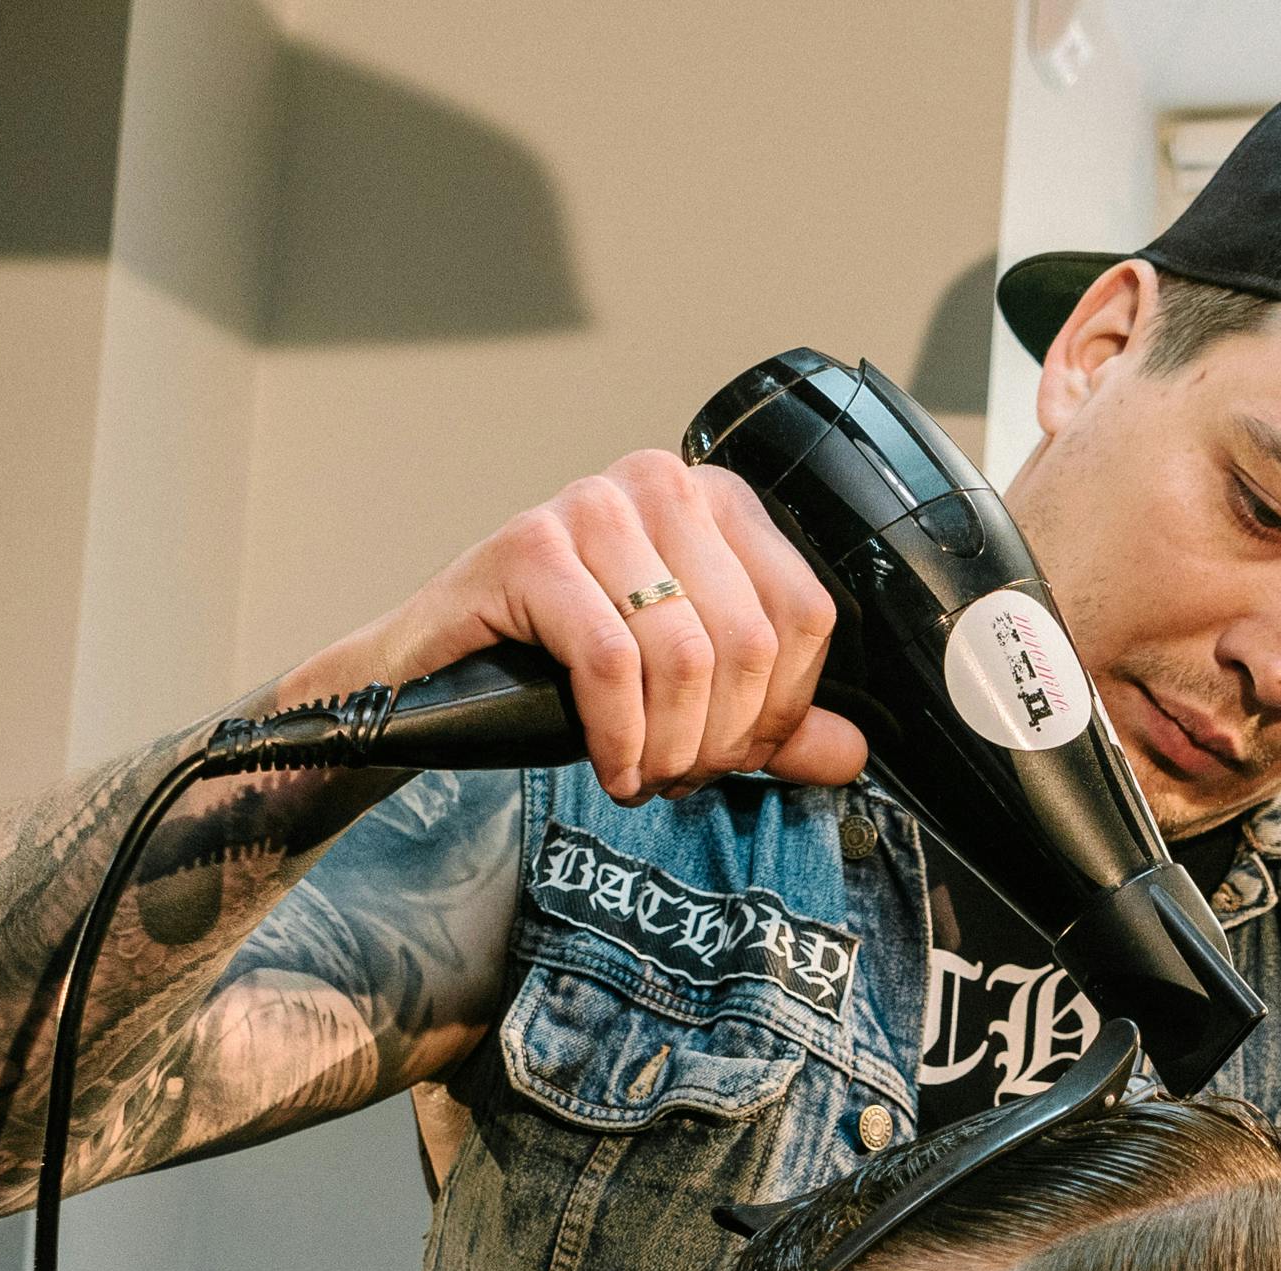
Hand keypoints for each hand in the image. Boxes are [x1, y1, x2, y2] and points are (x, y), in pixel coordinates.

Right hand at [280, 452, 866, 802]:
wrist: (429, 680)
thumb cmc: (557, 674)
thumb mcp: (682, 697)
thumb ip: (768, 720)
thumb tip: (851, 753)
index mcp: (719, 503)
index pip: (805, 616)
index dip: (778, 710)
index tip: (729, 755)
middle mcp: (661, 484)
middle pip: (749, 641)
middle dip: (718, 738)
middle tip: (676, 777)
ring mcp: (592, 506)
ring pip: (685, 654)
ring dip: (667, 745)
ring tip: (640, 774)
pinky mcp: (530, 547)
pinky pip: (610, 662)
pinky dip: (618, 735)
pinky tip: (607, 764)